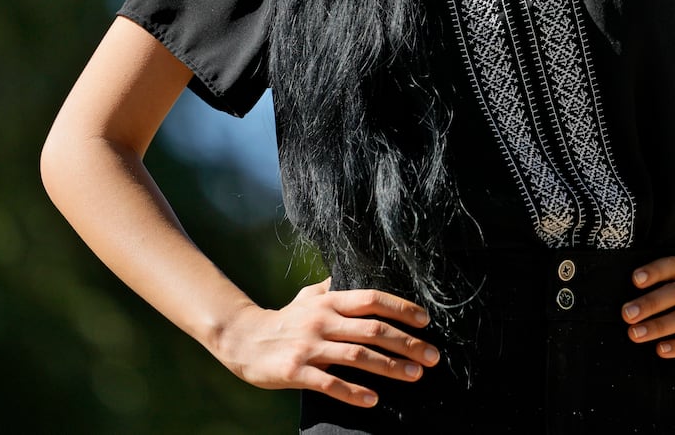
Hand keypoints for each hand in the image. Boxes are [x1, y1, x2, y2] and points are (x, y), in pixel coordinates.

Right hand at [212, 278, 440, 407]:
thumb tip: (359, 273)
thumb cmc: (284, 319)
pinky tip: (373, 400)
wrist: (242, 339)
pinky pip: (329, 383)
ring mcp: (309, 347)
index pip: (372, 299)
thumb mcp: (309, 297)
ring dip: (390, 367)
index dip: (402, 308)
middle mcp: (322, 321)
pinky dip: (353, 392)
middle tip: (432, 356)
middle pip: (373, 329)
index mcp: (329, 302)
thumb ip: (334, 287)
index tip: (426, 321)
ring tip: (414, 375)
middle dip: (407, 343)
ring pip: (357, 356)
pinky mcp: (296, 371)